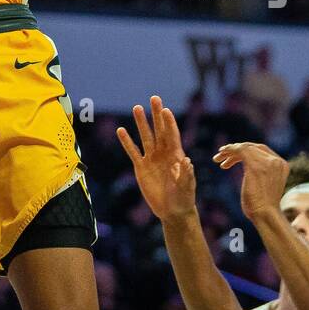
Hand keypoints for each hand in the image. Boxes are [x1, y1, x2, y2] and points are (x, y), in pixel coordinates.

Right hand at [116, 96, 196, 221]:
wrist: (172, 211)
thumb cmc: (184, 198)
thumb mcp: (187, 187)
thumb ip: (186, 175)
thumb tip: (186, 161)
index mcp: (176, 155)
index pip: (172, 135)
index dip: (169, 123)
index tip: (166, 110)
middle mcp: (164, 153)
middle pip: (159, 130)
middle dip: (156, 114)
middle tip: (154, 98)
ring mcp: (152, 159)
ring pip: (145, 137)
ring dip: (141, 123)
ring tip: (137, 107)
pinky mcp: (141, 167)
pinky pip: (133, 152)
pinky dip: (127, 142)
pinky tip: (121, 131)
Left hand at [213, 142, 287, 220]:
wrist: (266, 215)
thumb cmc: (263, 207)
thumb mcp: (266, 186)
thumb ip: (262, 174)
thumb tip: (250, 172)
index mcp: (282, 165)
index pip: (262, 150)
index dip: (246, 151)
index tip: (233, 157)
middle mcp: (276, 161)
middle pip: (253, 148)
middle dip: (236, 150)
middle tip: (221, 156)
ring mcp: (267, 162)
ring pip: (245, 148)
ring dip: (229, 152)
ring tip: (217, 159)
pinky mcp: (255, 165)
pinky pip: (240, 150)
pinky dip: (229, 151)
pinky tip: (220, 158)